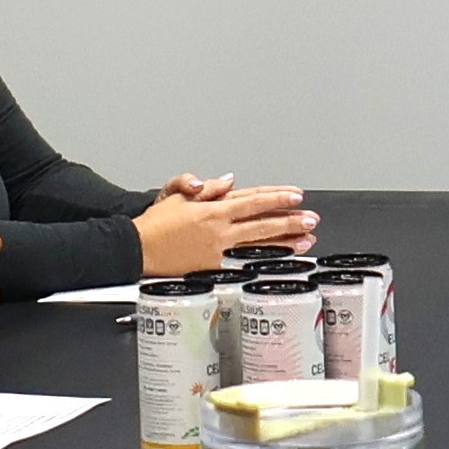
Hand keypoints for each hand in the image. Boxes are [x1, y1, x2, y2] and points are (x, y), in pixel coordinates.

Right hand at [131, 182, 314, 276]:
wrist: (137, 248)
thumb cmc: (155, 224)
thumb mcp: (177, 194)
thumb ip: (206, 186)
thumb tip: (229, 181)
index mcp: (213, 209)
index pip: (252, 200)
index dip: (276, 197)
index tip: (296, 195)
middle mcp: (219, 229)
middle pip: (262, 222)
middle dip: (290, 220)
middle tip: (311, 219)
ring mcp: (218, 249)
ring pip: (258, 243)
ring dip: (284, 241)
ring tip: (306, 240)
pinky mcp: (213, 267)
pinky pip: (244, 260)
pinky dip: (263, 258)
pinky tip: (279, 259)